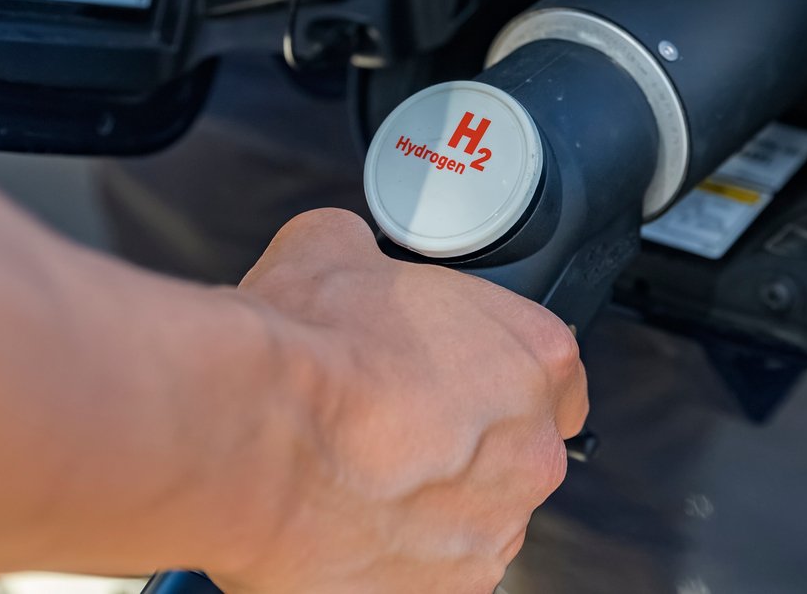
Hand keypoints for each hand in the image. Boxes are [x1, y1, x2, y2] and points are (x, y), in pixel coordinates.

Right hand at [213, 209, 588, 593]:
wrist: (250, 436)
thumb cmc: (303, 347)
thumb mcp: (333, 246)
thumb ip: (368, 254)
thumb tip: (349, 254)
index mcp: (534, 356)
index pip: (556, 373)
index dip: (498, 373)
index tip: (455, 380)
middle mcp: (533, 451)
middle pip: (515, 451)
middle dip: (460, 443)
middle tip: (388, 424)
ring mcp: (492, 531)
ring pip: (472, 517)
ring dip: (428, 502)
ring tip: (354, 475)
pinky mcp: (445, 592)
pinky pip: (429, 572)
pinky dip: (393, 555)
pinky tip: (342, 520)